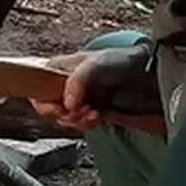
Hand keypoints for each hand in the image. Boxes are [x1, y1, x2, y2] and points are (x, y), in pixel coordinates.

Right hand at [30, 44, 164, 133]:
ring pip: (64, 119)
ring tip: (93, 114)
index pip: (37, 90)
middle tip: (81, 113)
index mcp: (58, 68)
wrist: (148, 74)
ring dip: (78, 121)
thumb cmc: (121, 60)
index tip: (59, 109)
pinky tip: (98, 116)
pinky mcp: (88, 110)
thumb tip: (67, 103)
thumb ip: (78, 80)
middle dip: (65, 115)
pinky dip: (87, 124)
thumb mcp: (97, 64)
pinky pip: (79, 123)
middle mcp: (63, 84)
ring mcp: (76, 98)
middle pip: (49, 109)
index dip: (45, 103)